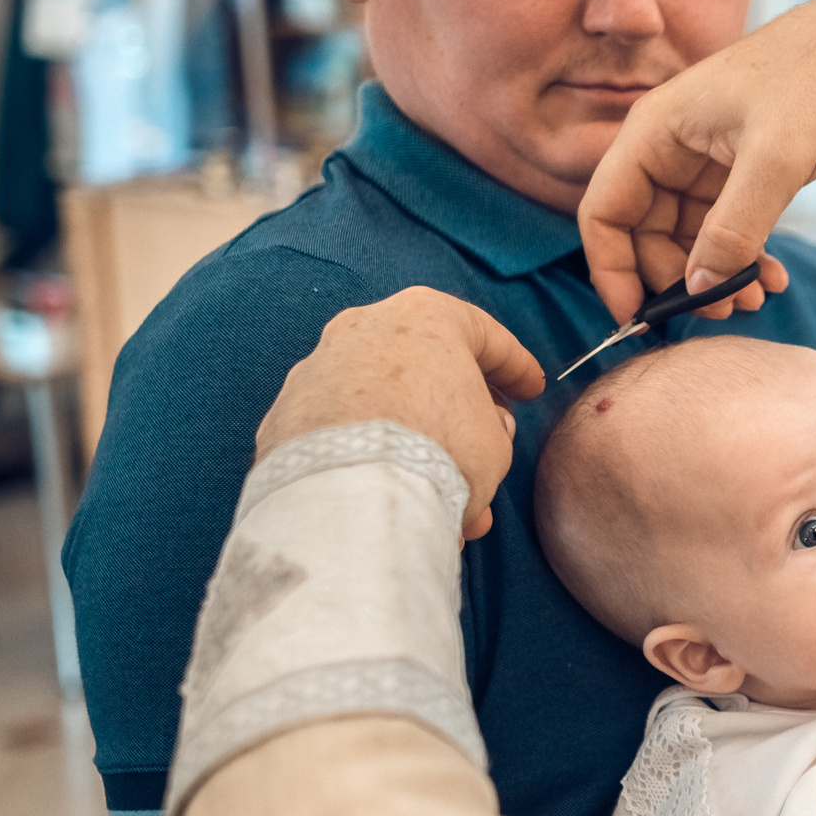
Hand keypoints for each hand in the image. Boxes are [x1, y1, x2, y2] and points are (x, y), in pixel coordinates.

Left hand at [254, 288, 542, 539]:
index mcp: (423, 316)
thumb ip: (491, 425)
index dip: (515, 366)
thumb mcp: (496, 440)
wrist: (353, 493)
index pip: (483, 334)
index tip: (531, 391)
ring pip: (380, 406)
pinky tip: (392, 499)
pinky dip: (368, 460)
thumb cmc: (439, 452)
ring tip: (441, 497)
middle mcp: (362, 328)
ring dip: (413, 445)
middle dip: (457, 411)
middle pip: (424, 367)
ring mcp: (317, 370)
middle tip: (485, 441)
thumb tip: (477, 428)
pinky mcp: (285, 415)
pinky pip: (342, 434)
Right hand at [577, 0, 815, 327]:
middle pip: (644, 233)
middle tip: (723, 310)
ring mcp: (702, 160)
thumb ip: (734, 228)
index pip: (603, 212)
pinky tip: (772, 279)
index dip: (610, 270)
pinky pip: (723, 228)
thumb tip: (700, 288)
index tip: (637, 317)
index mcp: (653, 132)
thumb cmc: (813, 82)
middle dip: (678, 280)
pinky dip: (742, 257)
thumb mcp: (775, 159)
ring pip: (687, 237)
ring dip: (714, 275)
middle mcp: (668, 146)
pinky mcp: (738, 170)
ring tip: (754, 299)